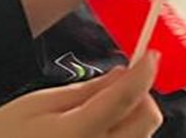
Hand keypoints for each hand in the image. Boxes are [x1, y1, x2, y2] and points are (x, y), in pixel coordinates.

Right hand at [0, 54, 162, 137]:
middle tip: (119, 84)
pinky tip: (97, 130)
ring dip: (132, 117)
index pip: (127, 97)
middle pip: (147, 119)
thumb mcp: (36, 105)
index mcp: (77, 133)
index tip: (150, 56)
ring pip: (141, 137)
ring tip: (101, 110)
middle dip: (141, 95)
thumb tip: (120, 74)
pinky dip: (122, 135)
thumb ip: (83, 91)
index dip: (144, 71)